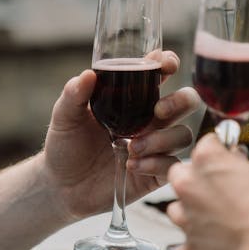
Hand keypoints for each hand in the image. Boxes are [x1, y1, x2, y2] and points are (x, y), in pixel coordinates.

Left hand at [43, 51, 200, 222]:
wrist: (61, 186)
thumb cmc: (66, 145)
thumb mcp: (64, 117)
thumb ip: (74, 94)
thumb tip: (87, 75)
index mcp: (133, 99)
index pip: (160, 73)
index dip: (168, 63)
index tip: (165, 64)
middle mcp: (150, 120)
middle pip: (187, 101)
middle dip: (180, 101)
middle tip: (158, 110)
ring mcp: (155, 146)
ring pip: (183, 135)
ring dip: (162, 139)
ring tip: (133, 148)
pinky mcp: (154, 173)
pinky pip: (172, 165)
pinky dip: (156, 164)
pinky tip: (132, 166)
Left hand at [166, 133, 248, 249]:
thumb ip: (237, 166)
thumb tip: (233, 163)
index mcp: (206, 161)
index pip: (205, 145)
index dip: (218, 153)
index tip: (224, 159)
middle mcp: (190, 186)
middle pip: (179, 176)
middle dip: (194, 181)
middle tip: (216, 190)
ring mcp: (187, 218)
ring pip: (176, 211)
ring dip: (189, 215)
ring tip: (211, 220)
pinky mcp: (192, 247)